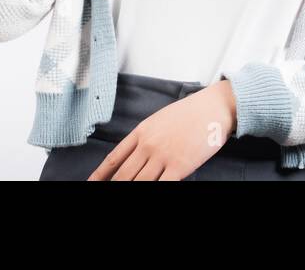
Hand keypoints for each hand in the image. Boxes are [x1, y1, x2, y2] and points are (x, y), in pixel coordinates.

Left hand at [88, 80, 237, 180]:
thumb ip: (145, 137)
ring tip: (124, 196)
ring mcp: (162, 156)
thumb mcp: (159, 120)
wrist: (212, 108)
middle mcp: (148, 145)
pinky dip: (155, 191)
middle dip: (115, 186)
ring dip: (132, 189)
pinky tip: (151, 193)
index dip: (100, 174)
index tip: (91, 183)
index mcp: (141, 132)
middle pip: (124, 174)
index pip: (114, 158)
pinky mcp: (179, 166)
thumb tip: (134, 154)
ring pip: (140, 182)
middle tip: (107, 193)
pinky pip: (162, 186)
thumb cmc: (189, 113)